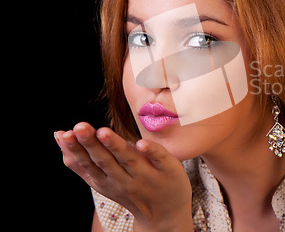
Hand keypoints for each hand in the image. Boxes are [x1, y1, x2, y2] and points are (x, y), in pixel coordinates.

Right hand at [55, 122, 192, 231]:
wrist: (164, 216)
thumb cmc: (129, 189)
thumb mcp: (101, 179)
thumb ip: (80, 161)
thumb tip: (57, 134)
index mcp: (105, 180)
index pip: (87, 164)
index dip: (76, 149)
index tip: (65, 133)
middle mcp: (123, 179)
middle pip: (105, 160)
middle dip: (91, 144)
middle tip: (80, 127)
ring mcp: (146, 176)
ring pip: (129, 159)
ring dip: (115, 146)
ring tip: (103, 132)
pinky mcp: (168, 170)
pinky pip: (159, 159)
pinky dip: (151, 152)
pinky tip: (141, 143)